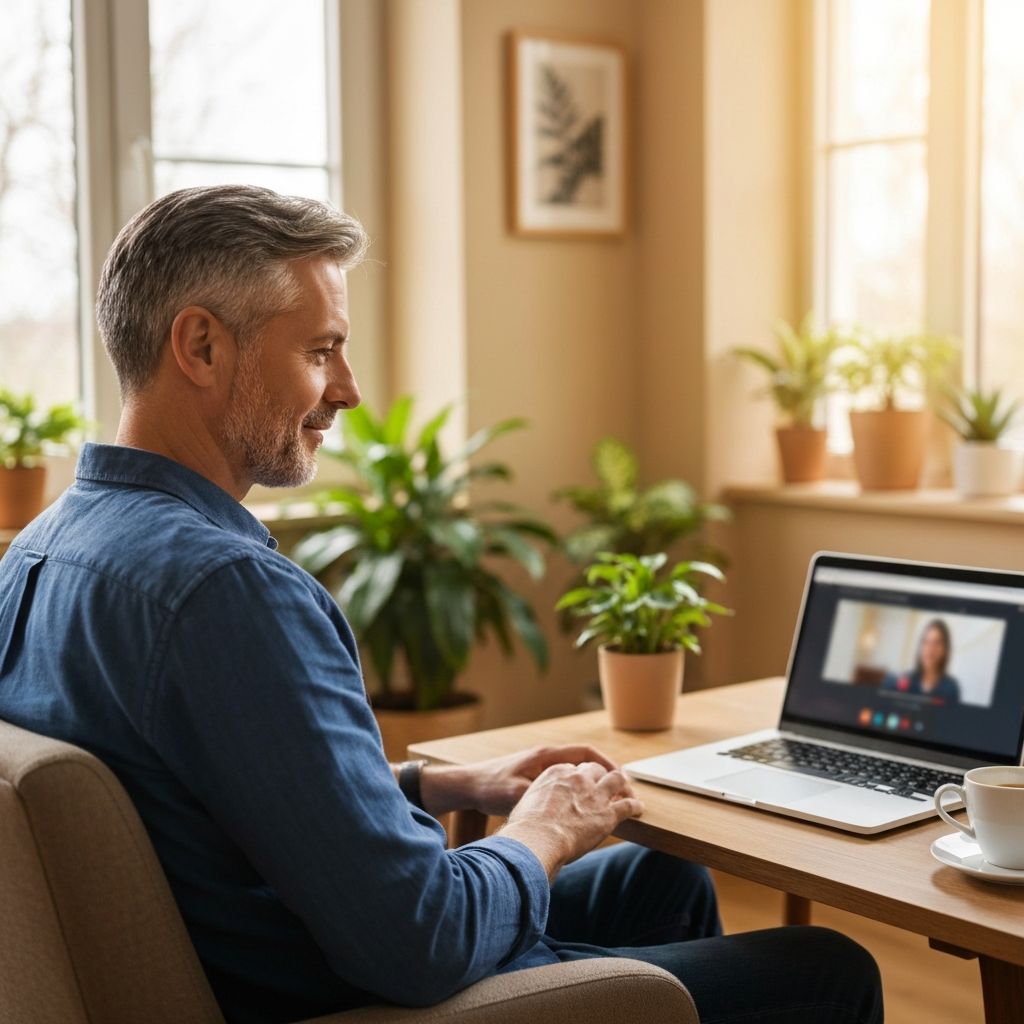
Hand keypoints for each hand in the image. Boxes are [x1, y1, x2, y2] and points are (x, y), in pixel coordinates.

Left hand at [464, 745, 618, 816]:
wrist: (468, 785)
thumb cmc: (490, 787)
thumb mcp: (516, 793)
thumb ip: (542, 798)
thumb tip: (567, 808)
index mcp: (546, 757)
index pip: (584, 752)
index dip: (606, 763)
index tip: (622, 778)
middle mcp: (546, 758)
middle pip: (584, 761)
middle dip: (605, 774)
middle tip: (623, 791)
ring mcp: (541, 768)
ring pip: (576, 772)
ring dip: (593, 783)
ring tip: (609, 801)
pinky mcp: (535, 779)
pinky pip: (565, 781)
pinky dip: (578, 790)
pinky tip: (583, 807)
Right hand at [498, 761, 643, 880]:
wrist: (537, 839)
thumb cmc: (525, 828)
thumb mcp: (525, 804)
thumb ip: (535, 803)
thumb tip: (533, 816)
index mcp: (556, 772)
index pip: (573, 769)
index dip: (578, 778)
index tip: (579, 786)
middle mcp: (577, 778)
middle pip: (595, 770)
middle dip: (600, 776)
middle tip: (604, 785)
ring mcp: (595, 794)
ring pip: (616, 779)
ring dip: (621, 784)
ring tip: (626, 790)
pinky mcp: (608, 813)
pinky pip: (628, 805)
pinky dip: (635, 805)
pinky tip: (638, 809)